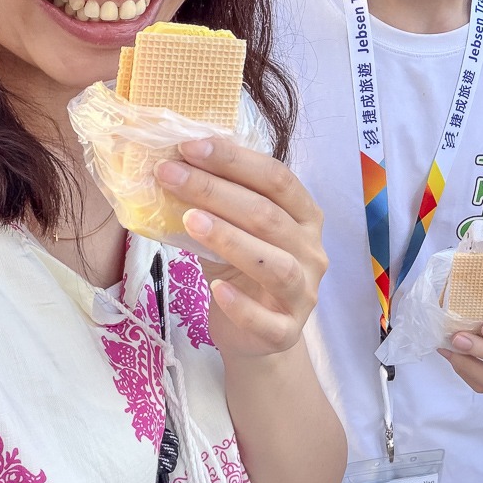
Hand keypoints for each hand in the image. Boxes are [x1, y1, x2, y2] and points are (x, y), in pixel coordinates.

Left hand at [156, 136, 327, 360]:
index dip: (234, 160)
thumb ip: (214, 205)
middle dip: (215, 190)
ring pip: (276, 265)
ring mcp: (304, 292)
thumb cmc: (241, 272)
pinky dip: (241, 305)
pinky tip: (214, 289)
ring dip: (231, 239)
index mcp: (304, 216)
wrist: (254, 335)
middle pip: (268, 215)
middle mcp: (311, 250)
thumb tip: (171, 166)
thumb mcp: (230, 231)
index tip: (188, 147)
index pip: (276, 178)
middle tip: (170, 175)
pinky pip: (267, 319)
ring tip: (189, 221)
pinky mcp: (287, 331)